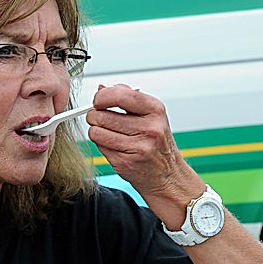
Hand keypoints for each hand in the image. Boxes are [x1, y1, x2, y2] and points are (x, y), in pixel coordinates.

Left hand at [85, 84, 196, 201]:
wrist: (168, 175)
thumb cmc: (156, 143)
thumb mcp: (150, 115)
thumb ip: (126, 98)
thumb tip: (101, 88)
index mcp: (155, 110)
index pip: (119, 94)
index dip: (101, 97)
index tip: (97, 101)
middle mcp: (149, 127)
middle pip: (101, 115)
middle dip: (95, 117)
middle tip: (101, 121)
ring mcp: (138, 146)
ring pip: (96, 132)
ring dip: (96, 132)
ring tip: (109, 134)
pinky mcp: (126, 162)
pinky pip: (99, 147)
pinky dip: (102, 146)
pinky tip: (115, 147)